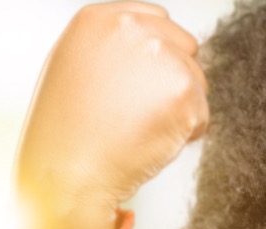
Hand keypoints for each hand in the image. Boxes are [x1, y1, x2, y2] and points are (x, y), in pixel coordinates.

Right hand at [16, 2, 208, 228]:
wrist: (66, 173)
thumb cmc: (64, 133)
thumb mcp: (74, 68)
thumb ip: (112, 48)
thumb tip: (149, 47)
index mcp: (101, 19)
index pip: (159, 21)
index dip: (157, 58)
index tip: (143, 84)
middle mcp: (132, 29)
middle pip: (185, 47)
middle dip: (173, 80)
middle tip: (139, 113)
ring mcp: (160, 58)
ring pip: (198, 82)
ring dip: (179, 108)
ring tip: (137, 129)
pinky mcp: (183, 92)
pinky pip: (201, 115)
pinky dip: (185, 134)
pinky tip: (148, 141)